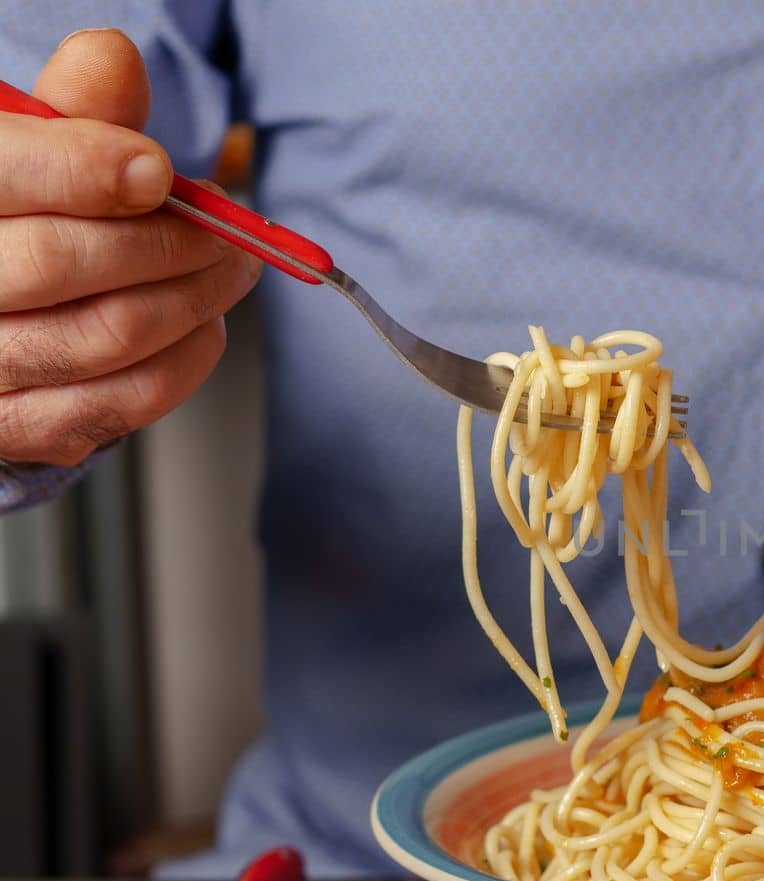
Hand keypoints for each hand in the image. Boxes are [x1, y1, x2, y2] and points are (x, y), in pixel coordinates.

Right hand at [0, 28, 259, 466]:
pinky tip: (203, 328)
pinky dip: (184, 363)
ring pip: (107, 336)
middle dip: (173, 244)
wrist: (0, 309)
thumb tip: (112, 61)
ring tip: (230, 274)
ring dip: (196, 302)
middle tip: (230, 235)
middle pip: (66, 261)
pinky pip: (118, 405)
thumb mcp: (34, 151)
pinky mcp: (14, 427)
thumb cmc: (22, 220)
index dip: (87, 169)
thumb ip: (76, 112)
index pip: (2, 174)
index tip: (159, 173)